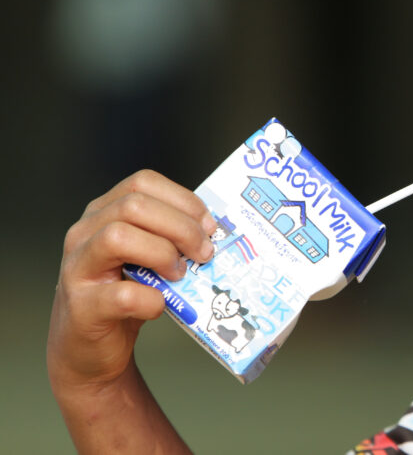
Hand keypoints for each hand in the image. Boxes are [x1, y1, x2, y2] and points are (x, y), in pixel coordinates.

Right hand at [47, 169, 215, 393]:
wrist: (91, 348)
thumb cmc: (125, 295)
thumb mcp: (147, 257)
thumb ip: (170, 237)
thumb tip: (215, 233)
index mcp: (104, 212)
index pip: (143, 183)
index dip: (183, 201)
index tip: (210, 226)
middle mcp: (84, 233)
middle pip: (134, 205)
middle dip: (181, 228)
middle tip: (204, 254)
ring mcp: (78, 268)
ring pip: (117, 237)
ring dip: (162, 254)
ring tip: (180, 275)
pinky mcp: (82, 307)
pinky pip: (121, 295)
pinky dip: (151, 300)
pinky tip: (160, 305)